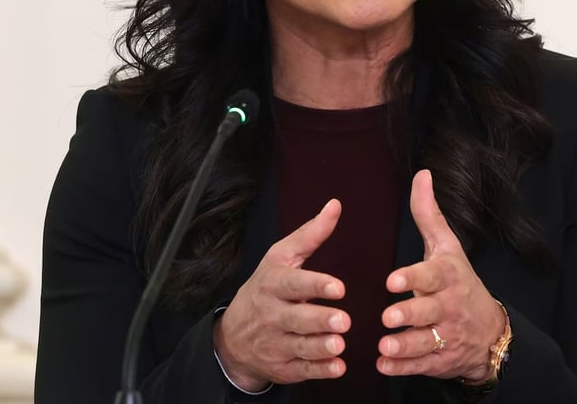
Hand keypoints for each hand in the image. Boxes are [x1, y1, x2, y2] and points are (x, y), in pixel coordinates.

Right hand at [213, 199, 349, 389]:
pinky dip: (320, 370)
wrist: (234, 335)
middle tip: (343, 320)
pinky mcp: (283, 366)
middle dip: (320, 320)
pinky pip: (302, 369)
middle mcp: (272, 314)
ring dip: (321, 347)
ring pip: (300, 346)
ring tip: (340, 344)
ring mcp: (276, 342)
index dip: (315, 285)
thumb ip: (311, 234)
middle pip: (297, 318)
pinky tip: (337, 367)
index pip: (293, 284)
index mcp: (273, 283)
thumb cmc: (266, 288)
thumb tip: (335, 205)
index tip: (338, 287)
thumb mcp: (282, 256)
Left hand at [377, 170, 503, 380]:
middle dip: (409, 314)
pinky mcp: (441, 359)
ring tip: (384, 347)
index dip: (413, 277)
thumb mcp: (448, 247)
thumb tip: (422, 174)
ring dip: (404, 346)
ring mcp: (447, 335)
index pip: (432, 276)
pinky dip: (403, 368)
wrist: (490, 331)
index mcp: (448, 276)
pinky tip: (384, 366)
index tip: (393, 279)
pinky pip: (422, 365)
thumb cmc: (459, 280)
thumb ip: (429, 214)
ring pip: (425, 342)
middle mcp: (449, 306)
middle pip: (429, 311)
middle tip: (388, 317)